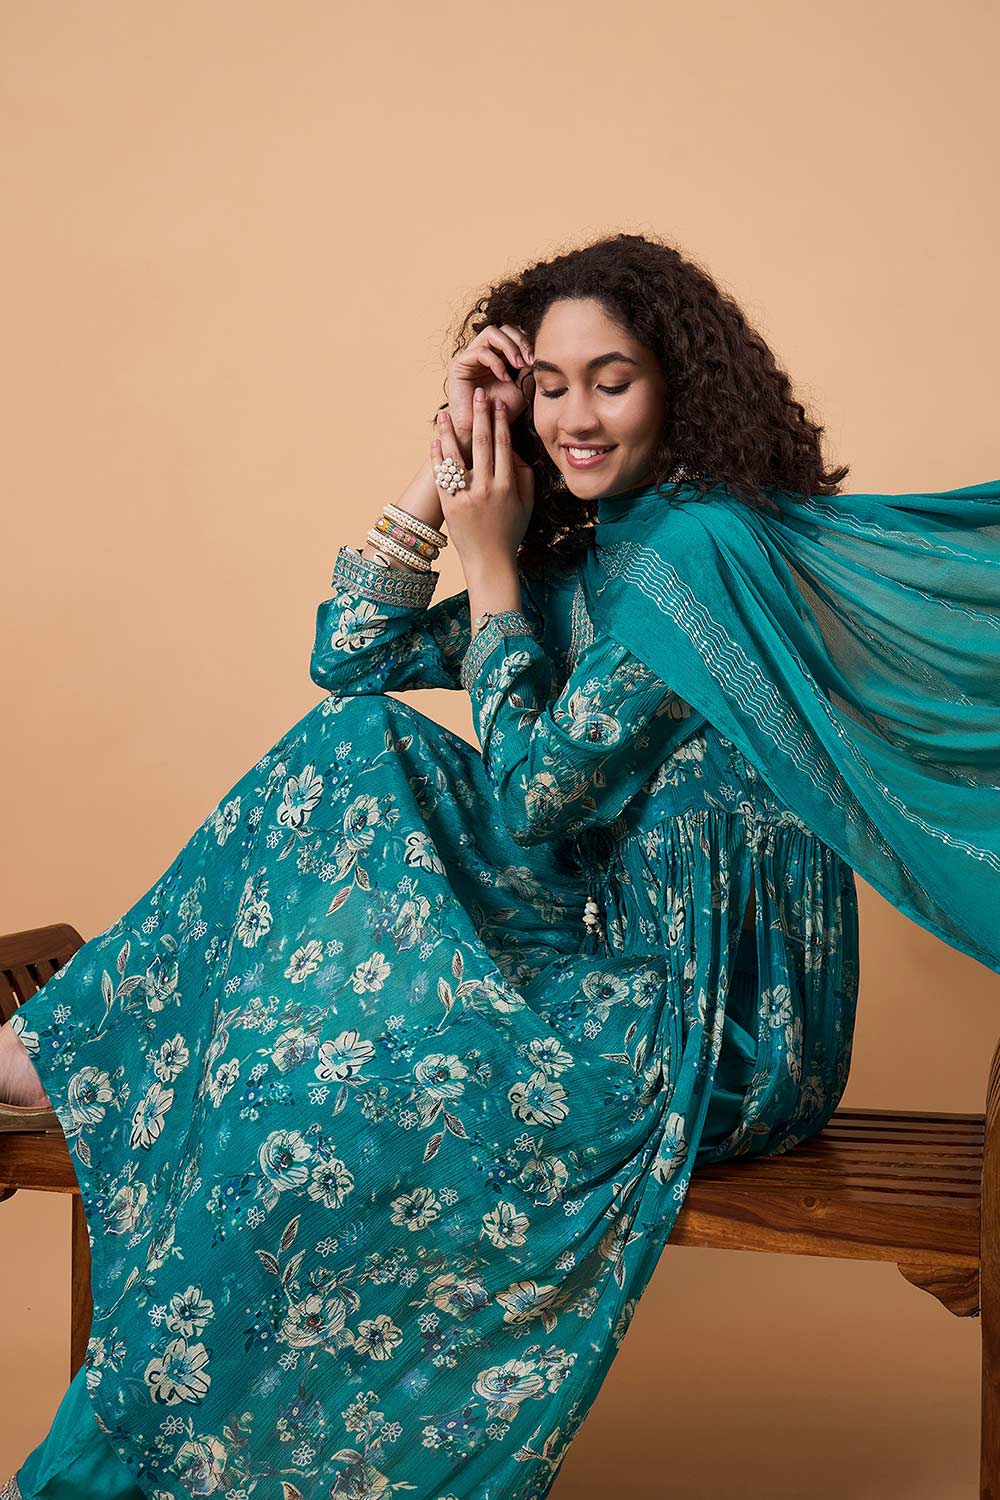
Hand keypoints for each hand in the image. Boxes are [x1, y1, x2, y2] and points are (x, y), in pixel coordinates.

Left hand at [432, 389, 533, 577]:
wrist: (489, 561)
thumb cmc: (509, 533)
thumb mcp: (526, 506)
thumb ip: (525, 479)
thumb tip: (517, 454)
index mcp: (506, 486)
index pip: (503, 446)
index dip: (500, 422)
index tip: (497, 403)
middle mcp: (485, 488)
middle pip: (482, 444)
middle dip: (480, 416)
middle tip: (477, 395)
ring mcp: (465, 497)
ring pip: (456, 457)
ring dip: (449, 432)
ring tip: (444, 413)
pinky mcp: (449, 505)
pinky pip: (441, 477)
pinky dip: (436, 458)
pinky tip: (434, 442)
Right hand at [445, 323, 534, 462]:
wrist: (482, 431)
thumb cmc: (500, 414)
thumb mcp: (522, 388)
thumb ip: (528, 368)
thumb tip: (538, 350)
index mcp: (497, 356)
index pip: (513, 335)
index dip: (527, 342)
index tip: (538, 360)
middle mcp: (483, 352)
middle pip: (504, 328)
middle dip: (520, 341)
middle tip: (530, 360)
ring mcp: (470, 356)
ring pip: (491, 332)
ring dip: (510, 346)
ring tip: (519, 365)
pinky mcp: (458, 364)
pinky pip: (481, 351)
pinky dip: (496, 362)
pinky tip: (504, 377)